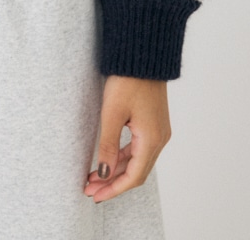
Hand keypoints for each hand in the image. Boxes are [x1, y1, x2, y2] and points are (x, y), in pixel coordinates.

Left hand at [83, 75, 170, 201]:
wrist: (143, 54)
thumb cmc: (129, 79)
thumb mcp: (112, 113)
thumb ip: (108, 145)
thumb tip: (103, 173)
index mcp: (152, 139)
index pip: (133, 177)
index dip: (113, 189)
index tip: (95, 195)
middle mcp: (159, 139)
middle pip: (136, 172)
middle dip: (113, 182)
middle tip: (90, 189)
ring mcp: (158, 131)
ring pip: (137, 160)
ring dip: (116, 170)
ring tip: (94, 177)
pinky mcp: (153, 123)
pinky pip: (138, 148)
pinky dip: (122, 157)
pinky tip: (107, 160)